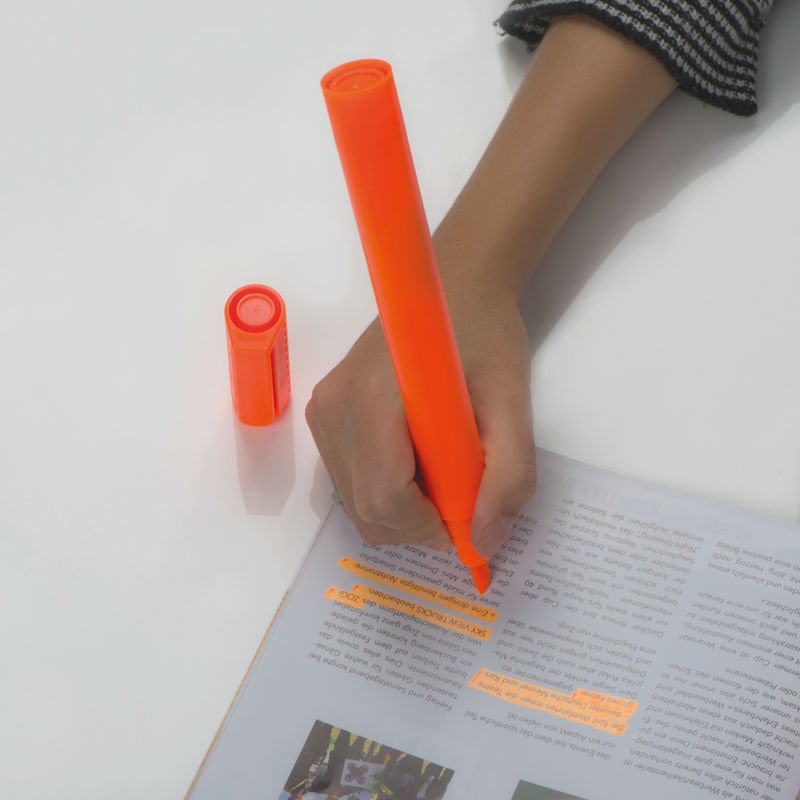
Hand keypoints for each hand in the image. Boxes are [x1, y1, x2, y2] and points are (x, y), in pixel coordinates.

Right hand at [305, 273, 536, 558]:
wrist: (446, 291)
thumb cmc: (484, 335)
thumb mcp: (513, 403)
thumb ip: (509, 475)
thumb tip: (485, 541)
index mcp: (372, 398)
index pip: (384, 497)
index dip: (427, 525)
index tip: (465, 519)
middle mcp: (334, 408)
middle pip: (365, 509)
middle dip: (416, 524)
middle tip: (459, 495)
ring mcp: (323, 412)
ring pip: (355, 502)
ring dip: (401, 509)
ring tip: (440, 469)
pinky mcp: (323, 415)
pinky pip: (349, 480)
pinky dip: (384, 490)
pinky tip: (415, 460)